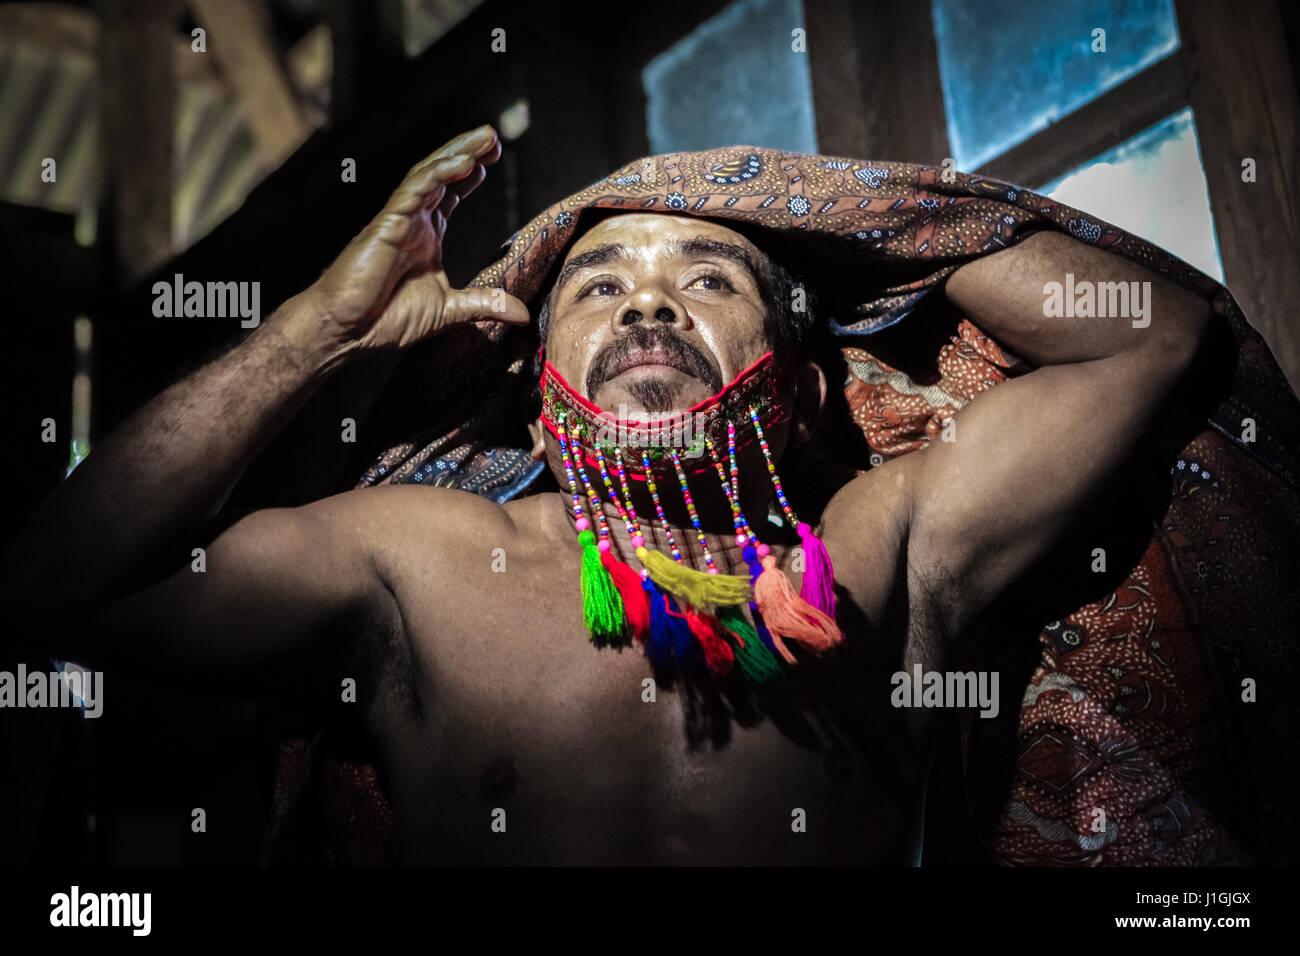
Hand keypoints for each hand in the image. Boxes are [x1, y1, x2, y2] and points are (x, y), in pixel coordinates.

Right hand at [289, 125, 529, 354]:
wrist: (347, 331)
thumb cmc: (385, 319)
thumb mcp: (449, 312)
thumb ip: (484, 305)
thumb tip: (523, 315)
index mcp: (425, 236)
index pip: (450, 194)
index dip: (470, 175)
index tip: (492, 161)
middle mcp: (413, 221)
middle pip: (442, 175)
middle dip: (468, 153)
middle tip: (493, 137)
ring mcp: (399, 219)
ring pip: (430, 174)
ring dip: (458, 153)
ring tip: (485, 138)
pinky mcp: (387, 224)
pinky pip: (415, 191)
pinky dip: (438, 174)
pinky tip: (462, 163)